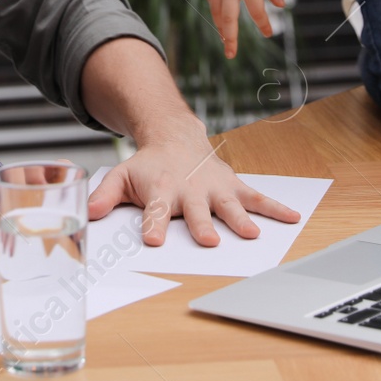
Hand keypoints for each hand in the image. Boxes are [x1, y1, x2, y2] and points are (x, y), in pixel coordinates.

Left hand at [88, 131, 298, 245]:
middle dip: (202, 226)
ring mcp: (215, 189)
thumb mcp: (121, 177)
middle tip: (209, 241)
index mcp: (161, 191)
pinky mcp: (233, 186)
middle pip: (196, 211)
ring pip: (229, 205)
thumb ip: (105, 196)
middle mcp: (190, 191)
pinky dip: (275, 207)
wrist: (175, 139)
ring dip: (240, 218)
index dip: (155, 225)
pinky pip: (257, 197)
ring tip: (251, 234)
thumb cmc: (148, 167)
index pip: (156, 211)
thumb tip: (88, 213)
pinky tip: (291, 218)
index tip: (155, 240)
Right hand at [204, 0, 283, 57]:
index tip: (269, 34)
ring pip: (216, 11)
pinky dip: (215, 11)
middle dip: (230, 39)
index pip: (256, 12)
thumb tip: (280, 6)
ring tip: (225, 40)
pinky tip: (219, 18)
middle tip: (231, 55)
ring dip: (220, 27)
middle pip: (228, 19)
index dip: (263, 25)